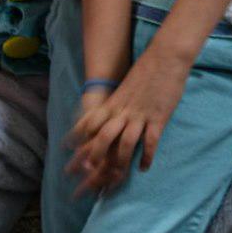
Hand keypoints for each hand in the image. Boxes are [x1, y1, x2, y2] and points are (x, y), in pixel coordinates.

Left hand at [64, 47, 189, 192]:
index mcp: (113, 102)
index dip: (77, 136)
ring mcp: (140, 115)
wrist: (165, 56)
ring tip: (117, 176)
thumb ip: (117, 102)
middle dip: (94, 156)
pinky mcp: (158, 118)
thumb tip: (109, 115)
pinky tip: (144, 168)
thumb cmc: (145, 70)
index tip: (66, 149)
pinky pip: (150, 141)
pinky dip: (146, 157)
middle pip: (103, 136)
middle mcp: (123, 110)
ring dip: (120, 162)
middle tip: (88, 172)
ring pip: (125, 143)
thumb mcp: (124, 88)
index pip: (90, 121)